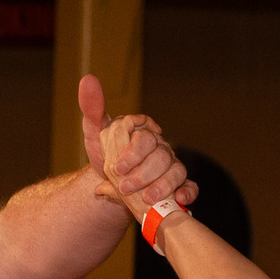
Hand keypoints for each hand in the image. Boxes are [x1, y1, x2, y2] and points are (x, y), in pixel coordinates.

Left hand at [77, 76, 195, 223]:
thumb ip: (94, 110)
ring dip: (162, 185)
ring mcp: (171, 167)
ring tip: (146, 198)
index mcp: (145, 134)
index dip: (132, 152)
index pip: (146, 137)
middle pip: (162, 156)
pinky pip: (191, 187)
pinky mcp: (178, 186)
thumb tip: (88, 79)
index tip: (116, 167)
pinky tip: (179, 198)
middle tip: (125, 186)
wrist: (111, 185)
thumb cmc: (106, 156)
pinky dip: (187, 192)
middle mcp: (161, 148)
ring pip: (177, 171)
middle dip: (143, 173)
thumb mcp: (97, 134)